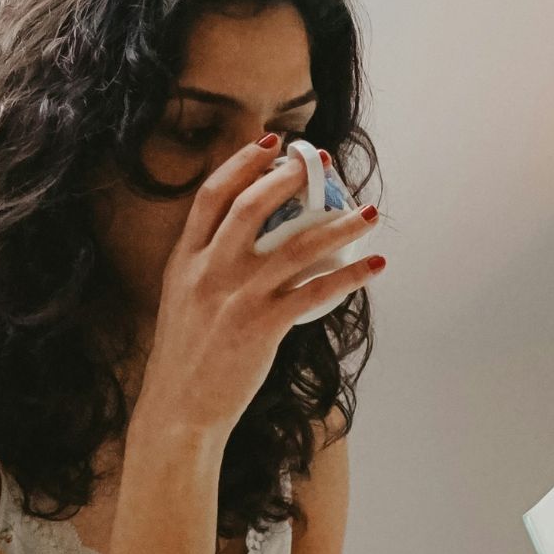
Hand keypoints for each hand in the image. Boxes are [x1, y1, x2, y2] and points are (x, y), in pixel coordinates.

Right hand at [138, 135, 382, 435]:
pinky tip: (374, 267)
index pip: (212, 196)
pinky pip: (316, 292)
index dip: (242, 163)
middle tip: (323, 164)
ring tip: (369, 213)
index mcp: (185, 260)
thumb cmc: (186, 358)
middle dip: (290, 178)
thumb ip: (207, 265)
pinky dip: (350, 276)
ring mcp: (236, 297)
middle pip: (252, 207)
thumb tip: (249, 242)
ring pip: (296, 246)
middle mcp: (209, 271)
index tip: (271, 144)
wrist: (179, 409)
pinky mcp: (262, 326)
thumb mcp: (182, 299)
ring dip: (339, 225)